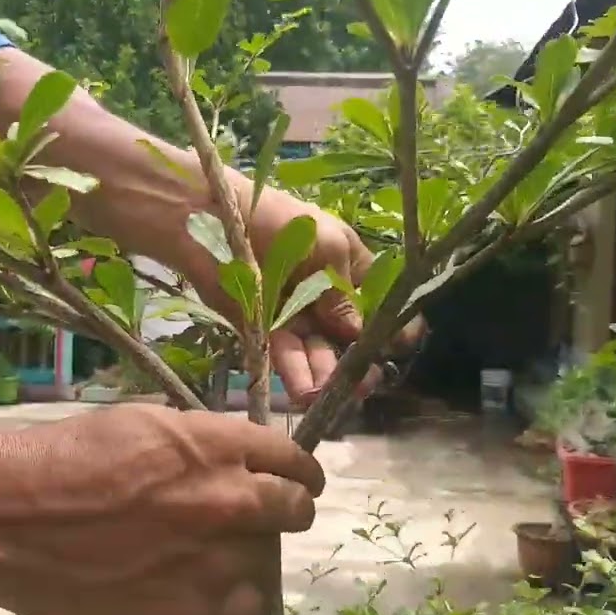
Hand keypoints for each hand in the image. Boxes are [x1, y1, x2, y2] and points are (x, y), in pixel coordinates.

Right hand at [0, 404, 323, 614]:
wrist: (3, 516)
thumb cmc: (61, 459)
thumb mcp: (142, 426)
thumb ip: (197, 447)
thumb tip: (227, 463)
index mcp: (218, 445)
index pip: (292, 460)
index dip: (298, 473)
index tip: (296, 482)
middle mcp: (230, 499)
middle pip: (294, 510)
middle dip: (284, 512)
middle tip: (260, 522)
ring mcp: (215, 560)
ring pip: (267, 561)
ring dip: (246, 557)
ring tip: (207, 558)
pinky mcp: (193, 613)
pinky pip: (245, 610)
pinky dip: (231, 602)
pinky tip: (200, 592)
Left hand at [253, 203, 425, 405]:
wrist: (214, 220)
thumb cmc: (279, 220)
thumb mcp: (325, 246)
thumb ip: (342, 292)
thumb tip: (357, 332)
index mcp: (349, 269)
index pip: (380, 303)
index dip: (393, 326)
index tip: (400, 349)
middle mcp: (327, 298)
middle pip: (351, 338)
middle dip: (359, 362)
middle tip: (364, 385)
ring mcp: (296, 315)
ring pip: (318, 352)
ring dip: (326, 375)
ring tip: (329, 394)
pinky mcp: (264, 329)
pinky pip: (285, 355)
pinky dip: (295, 373)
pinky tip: (305, 390)